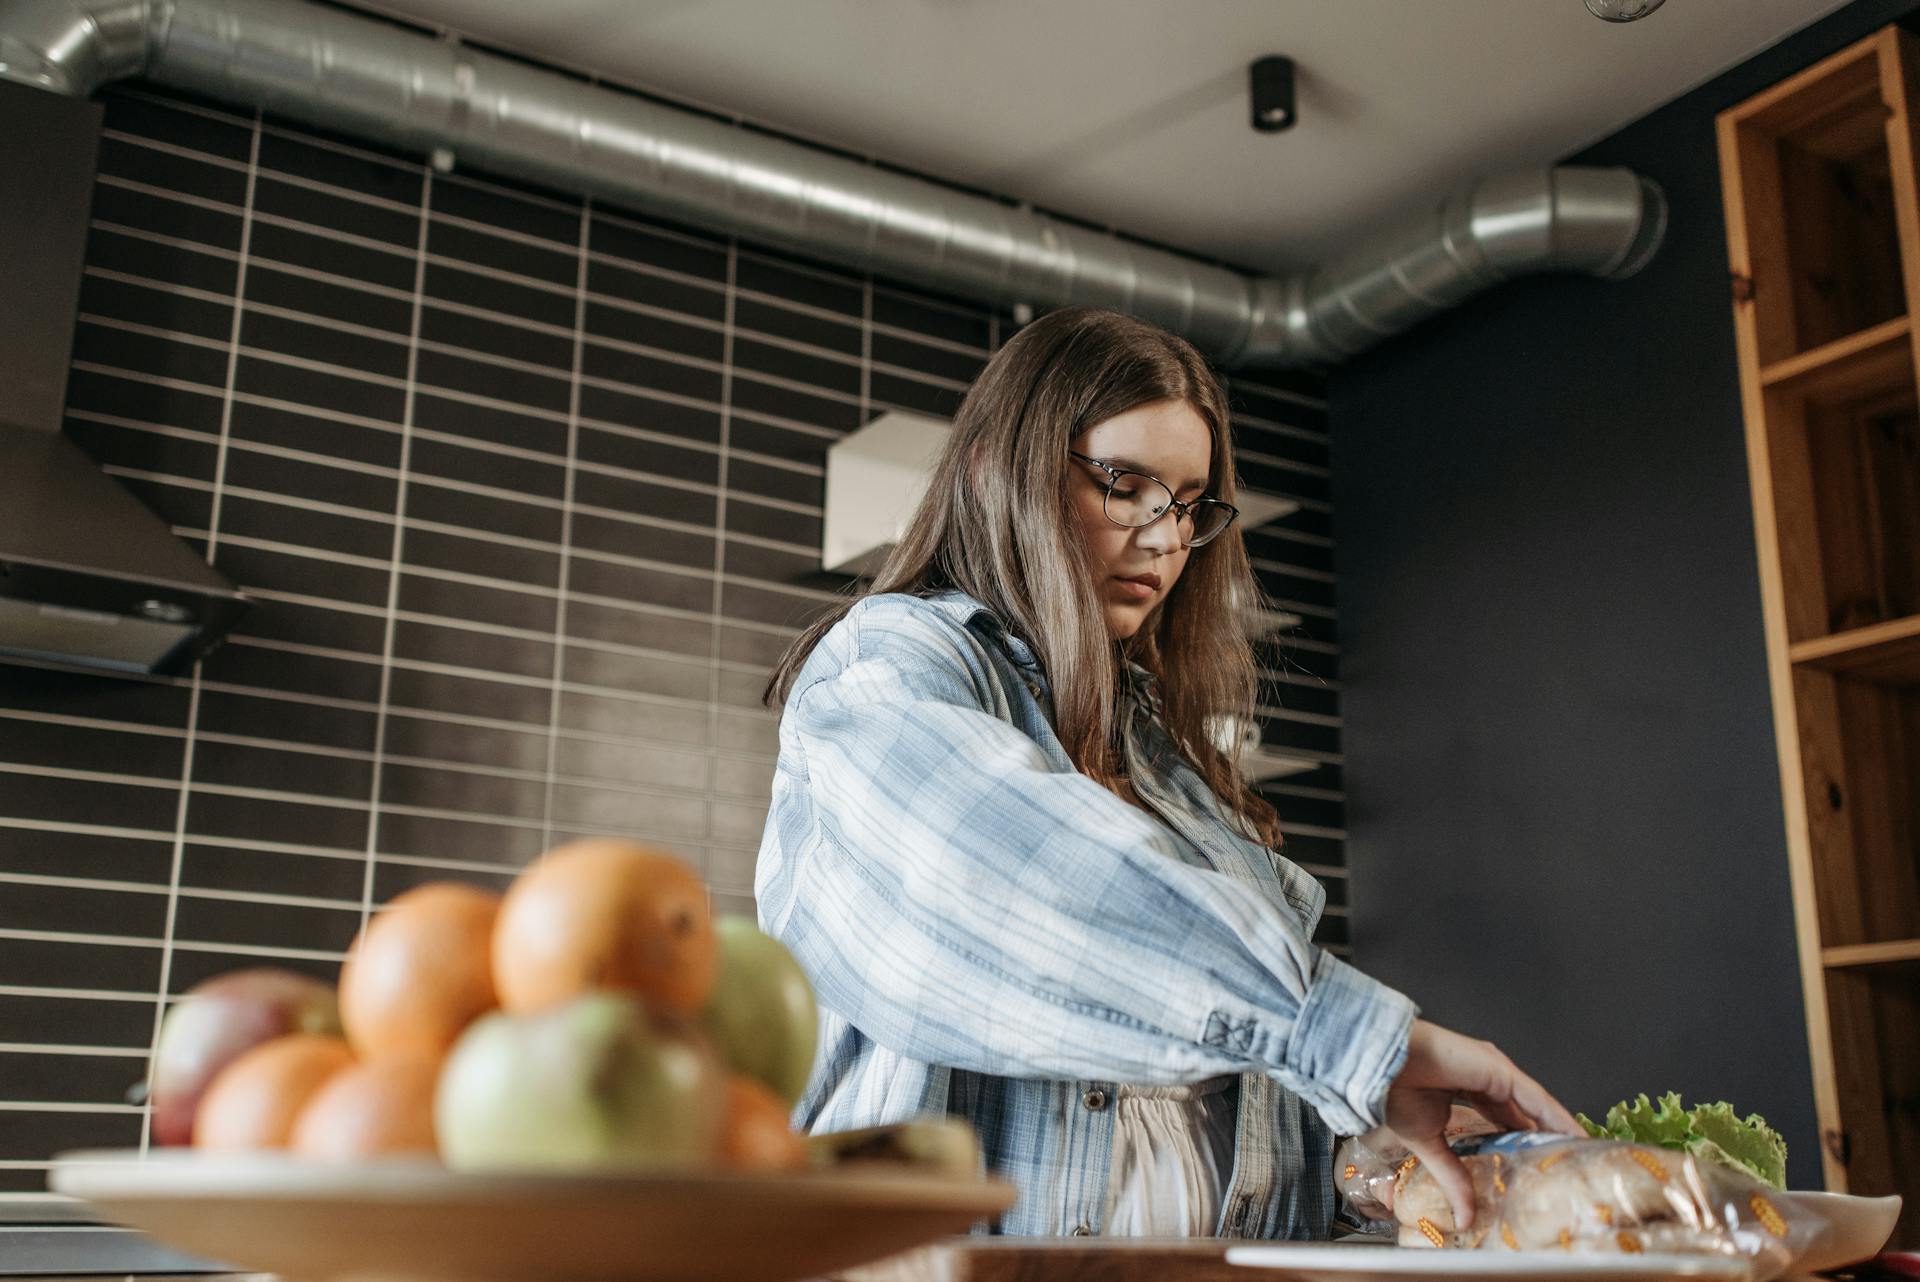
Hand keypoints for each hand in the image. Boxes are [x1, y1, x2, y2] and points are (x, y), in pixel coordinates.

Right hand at [1383, 1019, 1581, 1229]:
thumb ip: (1454, 1177)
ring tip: (1577, 1152)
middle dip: (1543, 1136)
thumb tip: (1464, 1217)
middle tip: (1561, 1162)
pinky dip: (1554, 1117)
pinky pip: (1534, 1098)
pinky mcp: (1498, 1070)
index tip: (1534, 1161)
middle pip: (1524, 1111)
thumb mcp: (1431, 1144)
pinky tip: (1571, 1134)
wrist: (1380, 1067)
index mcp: (1465, 1088)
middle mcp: (1484, 1077)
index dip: (1521, 1138)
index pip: (1503, 1117)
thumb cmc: (1393, 1092)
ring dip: (1556, 1128)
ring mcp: (1494, 1071)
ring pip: (1534, 1104)